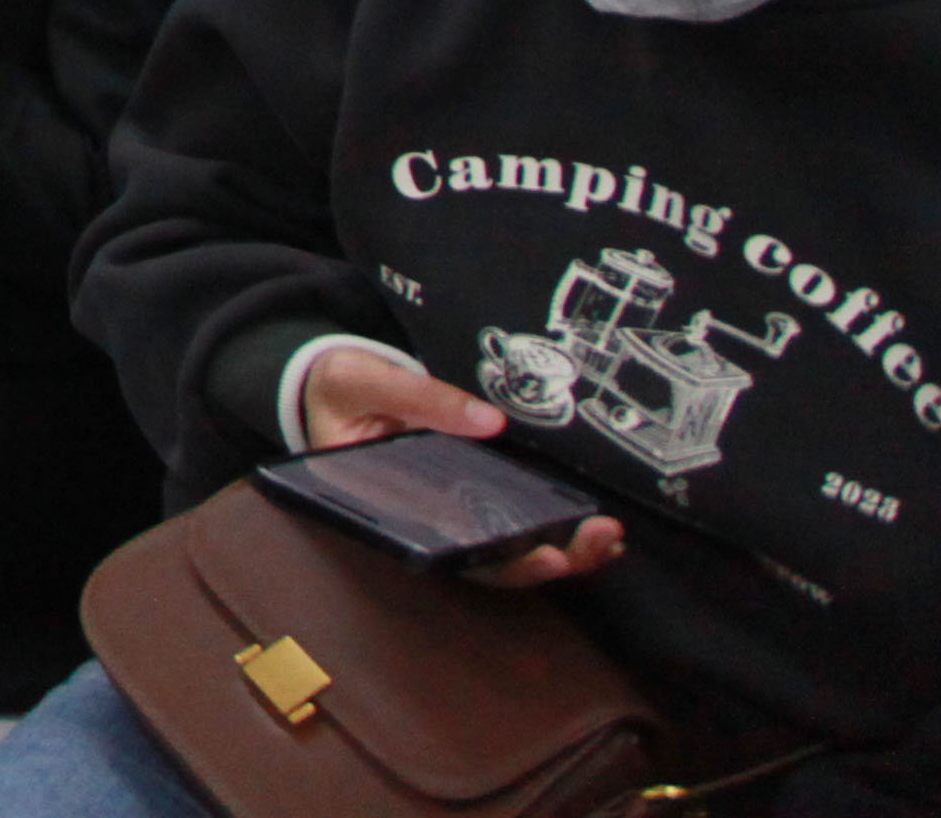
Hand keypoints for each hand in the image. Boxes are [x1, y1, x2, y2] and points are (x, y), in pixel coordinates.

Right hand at [293, 345, 629, 586]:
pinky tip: (592, 528)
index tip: (544, 556)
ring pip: (507, 551)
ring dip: (563, 552)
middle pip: (488, 562)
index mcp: (388, 508)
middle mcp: (423, 522)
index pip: (447, 551)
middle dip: (547, 560)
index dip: (499, 562)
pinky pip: (513, 524)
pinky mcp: (469, 494)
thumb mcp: (364, 380)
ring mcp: (449, 511)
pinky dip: (556, 531)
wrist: (332, 379)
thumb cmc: (339, 384)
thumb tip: (492, 422)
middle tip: (593, 543)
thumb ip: (421, 397)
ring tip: (607, 539)